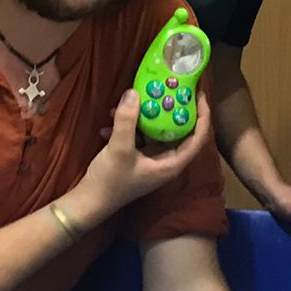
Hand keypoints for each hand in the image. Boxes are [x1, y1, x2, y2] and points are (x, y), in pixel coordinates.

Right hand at [69, 92, 212, 223]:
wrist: (88, 202)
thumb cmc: (110, 181)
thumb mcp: (119, 148)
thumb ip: (127, 120)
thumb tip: (134, 92)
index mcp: (171, 163)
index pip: (197, 137)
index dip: (202, 116)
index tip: (198, 94)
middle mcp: (165, 161)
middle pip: (177, 130)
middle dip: (171, 109)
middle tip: (169, 88)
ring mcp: (149, 159)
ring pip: (154, 131)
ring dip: (143, 115)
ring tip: (131, 99)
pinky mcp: (134, 158)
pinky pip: (137, 136)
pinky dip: (127, 126)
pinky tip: (109, 120)